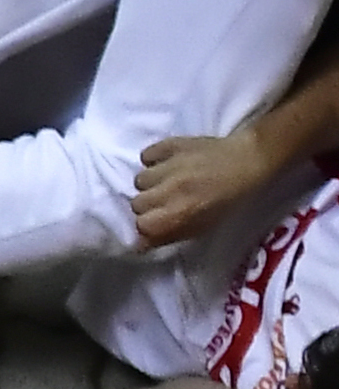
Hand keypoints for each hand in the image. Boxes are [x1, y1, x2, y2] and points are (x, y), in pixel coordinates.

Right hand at [134, 121, 292, 246]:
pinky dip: (153, 160)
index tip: (157, 223)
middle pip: (137, 203)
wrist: (251, 160)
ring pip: (140, 179)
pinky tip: (166, 163)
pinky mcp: (170, 145)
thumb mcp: (203, 226)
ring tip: (168, 181)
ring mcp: (168, 165)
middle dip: (149, 205)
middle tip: (166, 201)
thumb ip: (169, 235)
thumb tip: (139, 244)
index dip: (148, 225)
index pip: (141, 224)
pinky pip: (147, 155)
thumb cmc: (231, 200)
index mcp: (179, 212)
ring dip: (151, 183)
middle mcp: (169, 190)